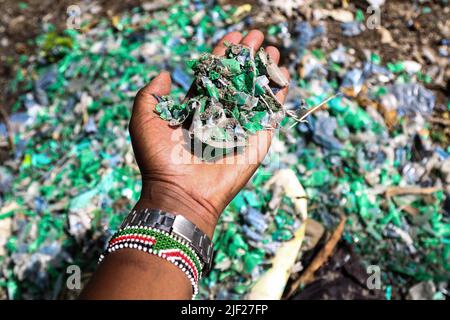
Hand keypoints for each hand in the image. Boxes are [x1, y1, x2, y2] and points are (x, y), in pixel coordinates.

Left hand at [129, 30, 288, 237]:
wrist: (180, 194)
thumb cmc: (159, 160)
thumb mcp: (144, 121)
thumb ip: (150, 95)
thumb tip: (165, 74)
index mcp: (196, 109)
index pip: (213, 75)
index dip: (222, 54)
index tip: (233, 34)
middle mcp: (219, 115)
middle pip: (237, 79)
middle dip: (247, 56)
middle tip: (257, 35)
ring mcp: (239, 127)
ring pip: (255, 92)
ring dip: (265, 70)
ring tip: (272, 49)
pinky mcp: (255, 141)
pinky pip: (269, 114)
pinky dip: (278, 94)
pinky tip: (284, 74)